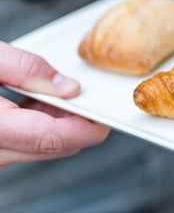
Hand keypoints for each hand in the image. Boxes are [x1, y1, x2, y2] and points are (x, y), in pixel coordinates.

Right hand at [0, 42, 109, 168]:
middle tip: (81, 93)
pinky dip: (35, 127)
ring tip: (51, 92)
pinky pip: (22, 146)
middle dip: (75, 122)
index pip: (52, 138)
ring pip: (39, 149)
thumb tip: (69, 87)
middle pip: (51, 146)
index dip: (86, 129)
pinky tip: (33, 103)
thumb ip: (27, 69)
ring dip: (55, 124)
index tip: (107, 116)